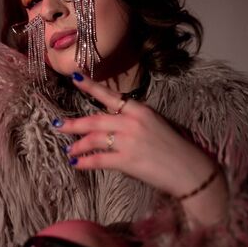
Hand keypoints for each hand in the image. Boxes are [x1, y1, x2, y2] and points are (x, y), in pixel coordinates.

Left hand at [54, 73, 221, 200]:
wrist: (189, 169)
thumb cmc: (175, 147)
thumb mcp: (156, 124)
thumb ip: (133, 120)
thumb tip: (111, 123)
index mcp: (139, 110)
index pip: (110, 96)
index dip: (90, 86)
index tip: (75, 77)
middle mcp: (131, 122)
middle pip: (94, 120)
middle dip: (73, 123)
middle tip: (58, 125)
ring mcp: (128, 141)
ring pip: (93, 139)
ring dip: (78, 145)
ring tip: (69, 150)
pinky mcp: (127, 160)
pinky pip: (99, 159)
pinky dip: (85, 162)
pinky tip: (78, 163)